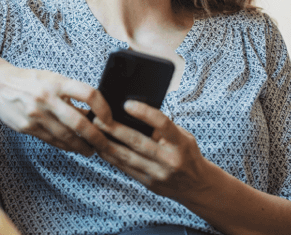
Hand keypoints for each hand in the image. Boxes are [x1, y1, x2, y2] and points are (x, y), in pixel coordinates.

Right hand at [0, 55, 112, 155]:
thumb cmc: (29, 81)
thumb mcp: (52, 79)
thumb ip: (71, 93)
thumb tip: (94, 110)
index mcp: (57, 82)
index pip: (88, 94)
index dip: (103, 108)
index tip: (109, 119)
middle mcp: (47, 98)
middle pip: (79, 122)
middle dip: (96, 137)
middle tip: (105, 145)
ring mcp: (36, 115)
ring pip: (66, 136)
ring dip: (82, 146)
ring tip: (92, 150)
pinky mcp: (27, 127)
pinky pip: (52, 140)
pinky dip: (66, 145)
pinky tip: (73, 147)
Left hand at [93, 100, 213, 200]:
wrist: (196, 186)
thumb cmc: (187, 154)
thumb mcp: (184, 137)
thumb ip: (164, 128)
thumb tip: (135, 114)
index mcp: (181, 144)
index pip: (162, 124)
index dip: (144, 113)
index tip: (127, 104)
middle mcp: (170, 160)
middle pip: (138, 142)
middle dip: (115, 130)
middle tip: (99, 118)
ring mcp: (158, 174)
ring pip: (127, 157)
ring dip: (108, 144)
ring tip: (94, 132)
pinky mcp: (148, 183)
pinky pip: (126, 168)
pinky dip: (112, 157)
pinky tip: (101, 148)